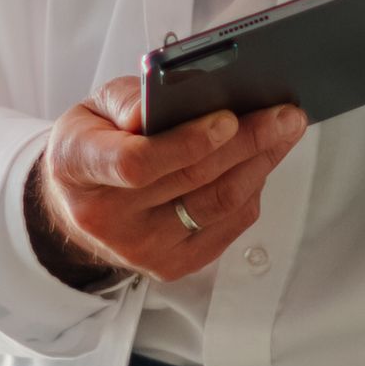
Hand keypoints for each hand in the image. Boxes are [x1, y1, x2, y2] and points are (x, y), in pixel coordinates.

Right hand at [27, 79, 312, 286]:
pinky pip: (228, 225)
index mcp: (79, 168)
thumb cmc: (95, 143)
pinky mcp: (173, 265)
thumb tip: (161, 102)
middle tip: (285, 115)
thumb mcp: (95, 108)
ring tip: (285, 131)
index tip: (228, 118)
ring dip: (260, 165)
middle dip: (247, 142)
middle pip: (192, 181)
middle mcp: (107, 218)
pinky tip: (263, 161)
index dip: (187, 142)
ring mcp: (142, 249)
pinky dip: (252, 189)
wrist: (79, 205)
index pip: (137, 163)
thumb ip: (127, 99)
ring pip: (218, 204)